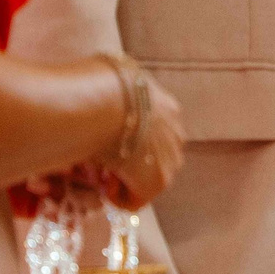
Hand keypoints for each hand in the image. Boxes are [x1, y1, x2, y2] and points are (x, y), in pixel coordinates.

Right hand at [98, 74, 185, 211]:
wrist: (103, 100)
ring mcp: (170, 158)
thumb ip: (113, 82)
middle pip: (154, 155)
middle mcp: (176, 132)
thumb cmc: (98, 84)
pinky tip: (104, 184)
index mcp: (167, 107)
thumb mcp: (110, 74)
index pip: (153, 130)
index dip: (128, 139)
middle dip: (130, 162)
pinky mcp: (158, 181)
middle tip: (103, 161)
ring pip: (147, 177)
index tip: (106, 141)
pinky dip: (119, 196)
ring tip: (101, 172)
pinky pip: (135, 200)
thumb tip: (101, 78)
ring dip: (125, 179)